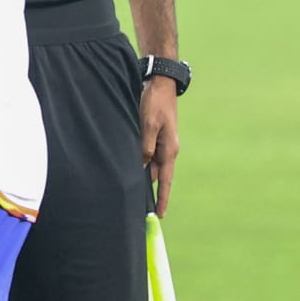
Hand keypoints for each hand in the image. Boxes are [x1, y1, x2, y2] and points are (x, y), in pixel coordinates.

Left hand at [140, 78, 179, 215]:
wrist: (160, 85)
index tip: (160, 215)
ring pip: (151, 166)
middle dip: (151, 192)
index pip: (166, 181)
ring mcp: (161, 144)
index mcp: (169, 150)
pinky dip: (141, 164)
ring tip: (132, 194)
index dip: (162, 198)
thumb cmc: (154, 103)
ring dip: (144, 178)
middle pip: (158, 177)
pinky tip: (131, 169)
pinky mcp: (154, 137)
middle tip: (140, 210)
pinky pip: (147, 156)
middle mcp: (167, 150)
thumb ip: (145, 145)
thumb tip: (143, 166)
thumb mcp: (148, 124)